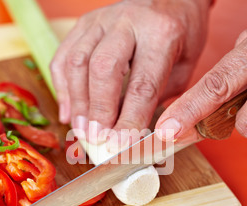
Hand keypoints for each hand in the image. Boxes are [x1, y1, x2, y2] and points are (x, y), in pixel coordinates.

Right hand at [50, 0, 210, 146]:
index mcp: (161, 34)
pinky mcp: (85, 23)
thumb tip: (131, 134)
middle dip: (98, 110)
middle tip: (96, 139)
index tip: (121, 145)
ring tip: (81, 130)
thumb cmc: (181, 36)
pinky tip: (69, 112)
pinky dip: (62, 88)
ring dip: (77, 102)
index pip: (142, 85)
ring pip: (77, 62)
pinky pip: (63, 56)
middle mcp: (128, 21)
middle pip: (102, 69)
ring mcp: (102, 19)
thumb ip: (158, 98)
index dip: (129, 120)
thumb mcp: (183, 69)